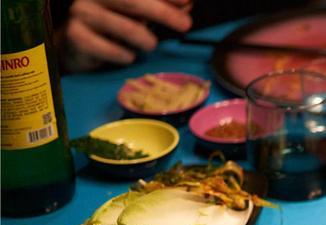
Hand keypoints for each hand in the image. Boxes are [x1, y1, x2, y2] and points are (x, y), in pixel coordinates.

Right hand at [63, 0, 192, 70]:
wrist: (79, 44)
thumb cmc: (116, 25)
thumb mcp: (141, 13)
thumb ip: (163, 6)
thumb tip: (188, 4)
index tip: (187, 1)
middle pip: (132, 1)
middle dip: (163, 13)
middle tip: (185, 25)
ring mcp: (82, 13)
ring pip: (123, 26)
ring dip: (145, 39)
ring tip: (150, 45)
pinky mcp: (76, 35)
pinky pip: (106, 48)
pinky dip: (123, 54)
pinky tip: (129, 56)